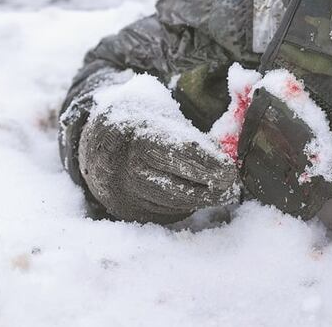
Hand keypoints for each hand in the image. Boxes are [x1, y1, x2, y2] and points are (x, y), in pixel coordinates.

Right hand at [78, 109, 238, 223]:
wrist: (98, 143)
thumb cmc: (141, 126)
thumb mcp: (160, 118)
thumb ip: (188, 138)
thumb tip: (224, 159)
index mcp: (136, 135)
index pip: (175, 152)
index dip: (206, 163)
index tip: (229, 169)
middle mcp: (125, 168)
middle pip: (175, 186)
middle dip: (210, 188)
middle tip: (233, 185)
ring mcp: (124, 193)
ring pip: (172, 204)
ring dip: (203, 200)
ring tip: (225, 193)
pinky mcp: (127, 211)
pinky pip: (164, 212)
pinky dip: (186, 206)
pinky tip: (201, 197)